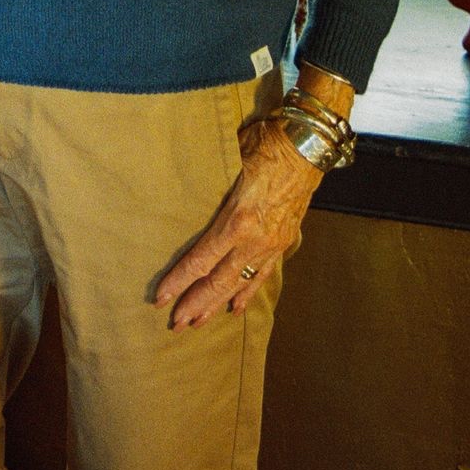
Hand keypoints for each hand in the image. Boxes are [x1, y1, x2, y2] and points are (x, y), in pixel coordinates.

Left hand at [153, 114, 322, 328]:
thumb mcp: (230, 158)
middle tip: (175, 325)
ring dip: (217, 305)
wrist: (308, 146)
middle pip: (218, 282)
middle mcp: (254, 240)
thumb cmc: (266, 144)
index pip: (200, 260)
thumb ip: (209, 180)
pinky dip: (247, 293)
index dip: (179, 281)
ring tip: (198, 323)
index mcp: (237, 219)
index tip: (161, 298)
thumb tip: (183, 182)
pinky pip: (262, 275)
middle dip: (195, 305)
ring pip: (240, 284)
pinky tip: (235, 307)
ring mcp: (271, 245)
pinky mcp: (283, 243)